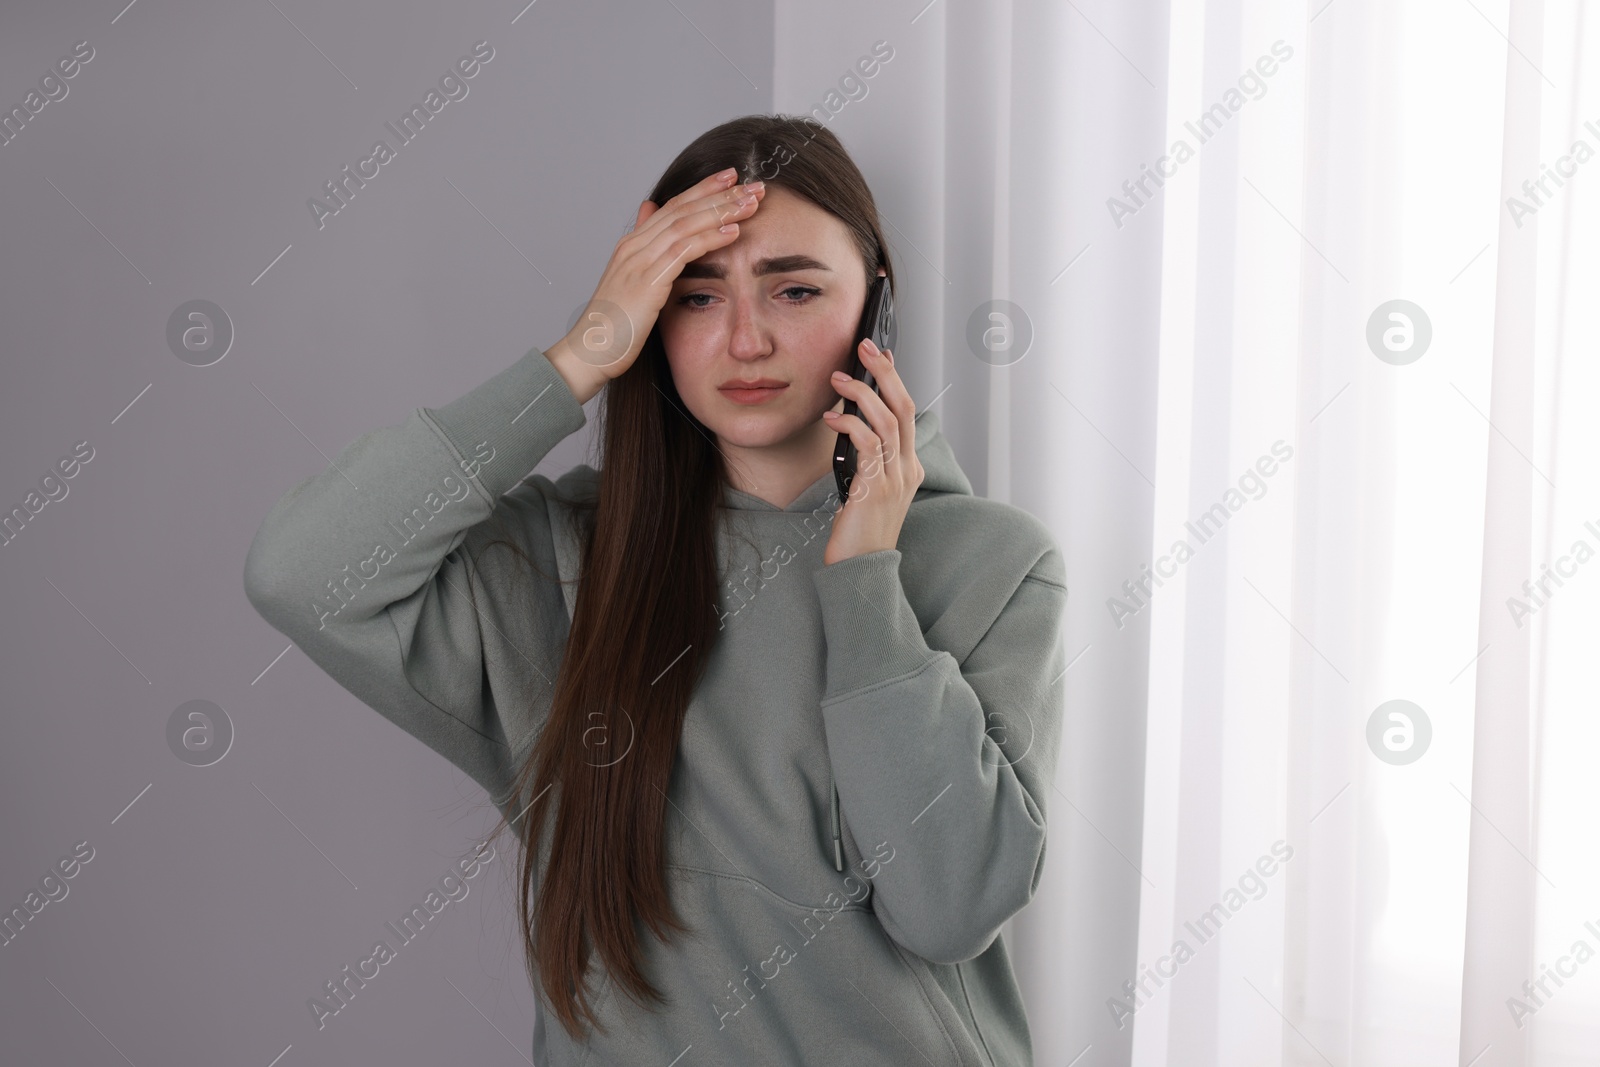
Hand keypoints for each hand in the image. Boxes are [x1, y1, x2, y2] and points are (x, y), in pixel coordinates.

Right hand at [545, 169, 765, 403]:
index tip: (732, 178)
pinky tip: (734, 231)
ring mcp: (638, 261)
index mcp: (632, 245)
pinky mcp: (647, 281)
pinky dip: (710, 238)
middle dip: (720, 193)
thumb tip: (650, 213)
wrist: (589, 353)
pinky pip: (683, 251)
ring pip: (686, 223)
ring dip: (721, 211)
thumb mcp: (632, 285)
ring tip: (751, 202)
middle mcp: (634, 246)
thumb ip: (646, 250)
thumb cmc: (614, 328)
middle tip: (754, 185)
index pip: (673, 206)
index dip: (703, 189)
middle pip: (682, 208)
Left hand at [821, 338, 924, 565]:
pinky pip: (867, 445)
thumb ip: (866, 461)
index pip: (906, 413)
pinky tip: (831, 420)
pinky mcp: (875, 488)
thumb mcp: (866, 490)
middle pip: (903, 407)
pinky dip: (850, 425)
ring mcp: (895, 479)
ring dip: (861, 393)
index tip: (881, 356)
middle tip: (865, 347)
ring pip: (887, 420)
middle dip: (885, 372)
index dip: (895, 381)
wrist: (860, 570)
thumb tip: (850, 426)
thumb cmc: (857, 533)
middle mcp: (907, 470)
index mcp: (908, 468)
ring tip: (837, 379)